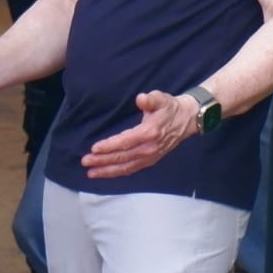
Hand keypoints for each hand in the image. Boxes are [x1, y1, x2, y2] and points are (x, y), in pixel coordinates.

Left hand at [82, 90, 196, 176]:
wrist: (188, 119)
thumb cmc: (170, 107)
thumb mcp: (161, 99)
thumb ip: (151, 99)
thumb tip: (141, 98)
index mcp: (149, 133)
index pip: (125, 142)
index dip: (109, 146)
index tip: (94, 149)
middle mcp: (149, 149)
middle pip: (122, 157)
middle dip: (102, 161)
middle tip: (85, 162)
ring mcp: (150, 157)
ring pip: (126, 167)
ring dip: (107, 170)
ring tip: (91, 173)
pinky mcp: (150, 160)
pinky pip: (131, 169)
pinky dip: (118, 172)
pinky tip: (106, 173)